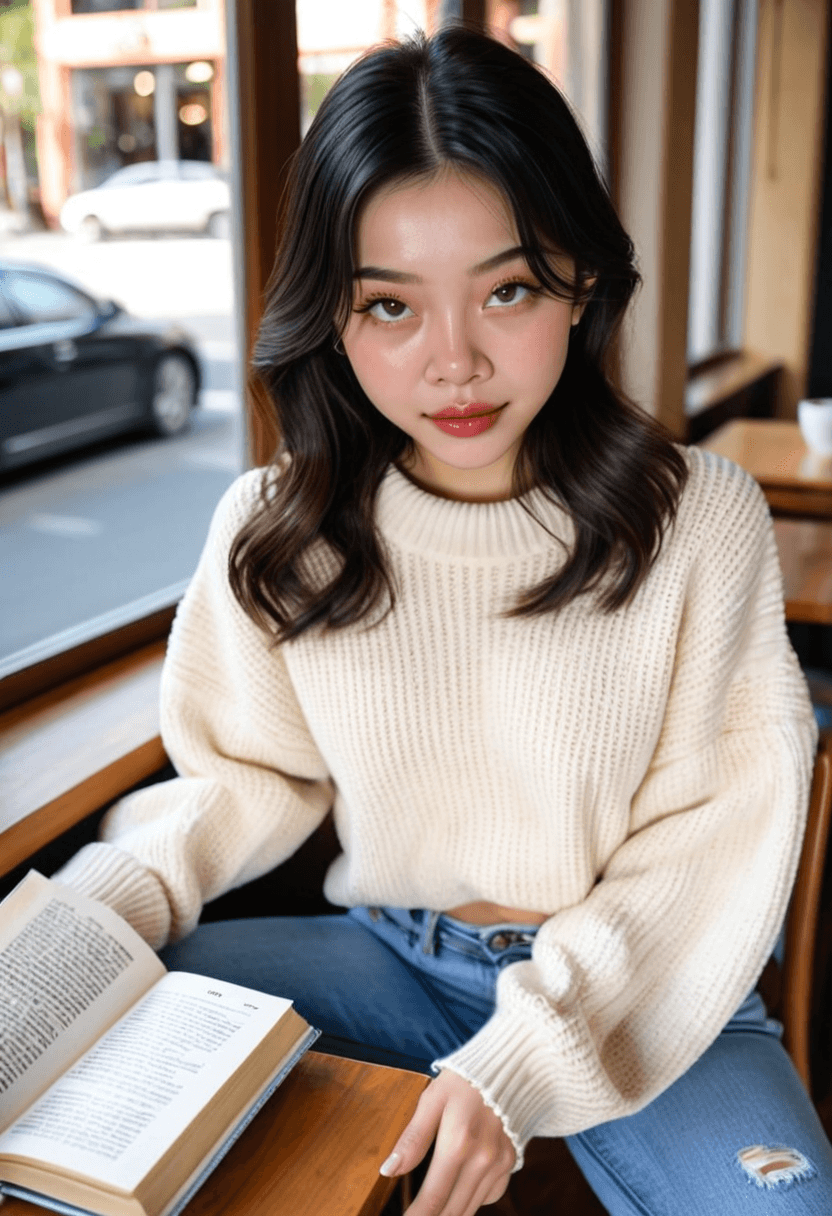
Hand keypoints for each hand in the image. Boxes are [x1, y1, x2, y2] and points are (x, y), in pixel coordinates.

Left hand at [380, 1069, 514, 1215]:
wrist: (511, 1066)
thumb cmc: (465, 1080)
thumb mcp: (432, 1099)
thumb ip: (412, 1137)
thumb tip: (389, 1170)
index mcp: (458, 1143)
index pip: (433, 1198)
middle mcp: (483, 1160)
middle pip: (452, 1211)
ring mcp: (500, 1164)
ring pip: (470, 1209)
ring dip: (450, 1214)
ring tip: (430, 1211)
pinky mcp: (511, 1163)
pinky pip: (488, 1195)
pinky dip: (471, 1200)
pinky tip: (457, 1192)